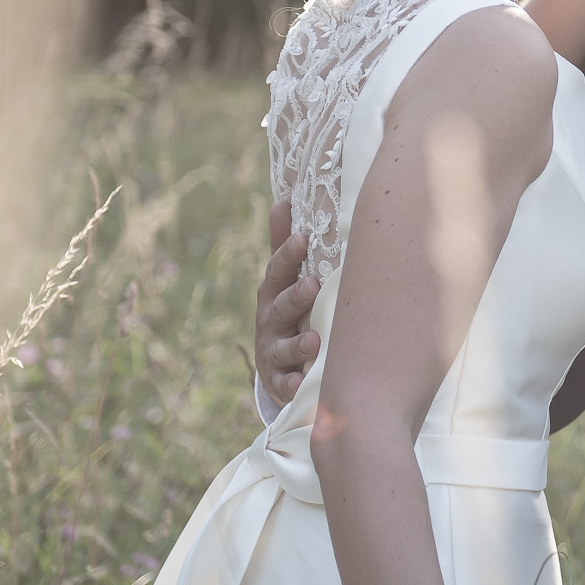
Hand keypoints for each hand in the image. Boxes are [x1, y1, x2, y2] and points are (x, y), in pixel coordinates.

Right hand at [255, 200, 320, 405]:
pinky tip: (303, 383)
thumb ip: (282, 244)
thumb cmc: (288, 310)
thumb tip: (281, 200)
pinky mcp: (279, 380)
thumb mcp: (282, 279)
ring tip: (313, 341)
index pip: (279, 271)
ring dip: (297, 344)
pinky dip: (293, 385)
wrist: (277, 366)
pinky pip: (285, 384)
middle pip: (281, 307)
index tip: (303, 238)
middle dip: (295, 297)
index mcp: (274, 291)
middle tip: (312, 286)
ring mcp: (273, 351)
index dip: (288, 255)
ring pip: (283, 347)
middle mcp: (271, 320)